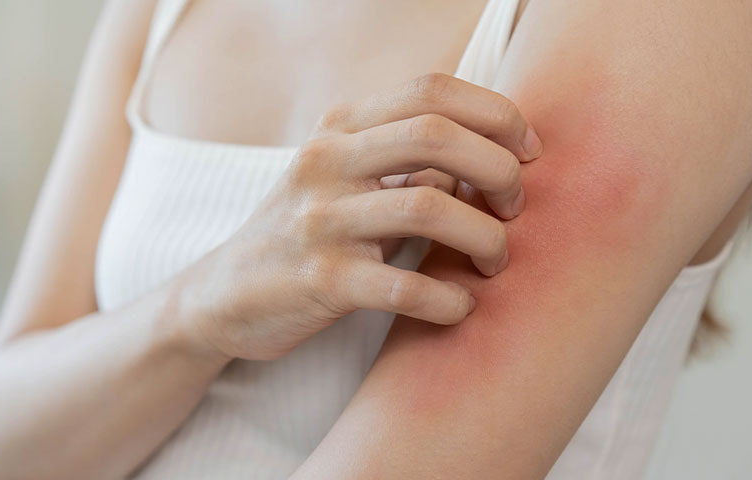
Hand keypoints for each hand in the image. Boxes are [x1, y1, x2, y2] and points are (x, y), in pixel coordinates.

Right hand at [177, 73, 542, 360]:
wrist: (223, 295)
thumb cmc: (306, 233)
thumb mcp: (344, 177)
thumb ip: (407, 159)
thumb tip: (492, 157)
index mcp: (339, 128)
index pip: (431, 90)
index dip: (495, 113)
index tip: (527, 151)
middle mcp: (326, 162)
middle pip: (436, 134)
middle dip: (499, 169)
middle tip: (515, 207)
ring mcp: (319, 221)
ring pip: (429, 207)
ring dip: (486, 237)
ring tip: (493, 261)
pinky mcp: (319, 281)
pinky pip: (404, 287)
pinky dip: (449, 300)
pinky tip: (460, 308)